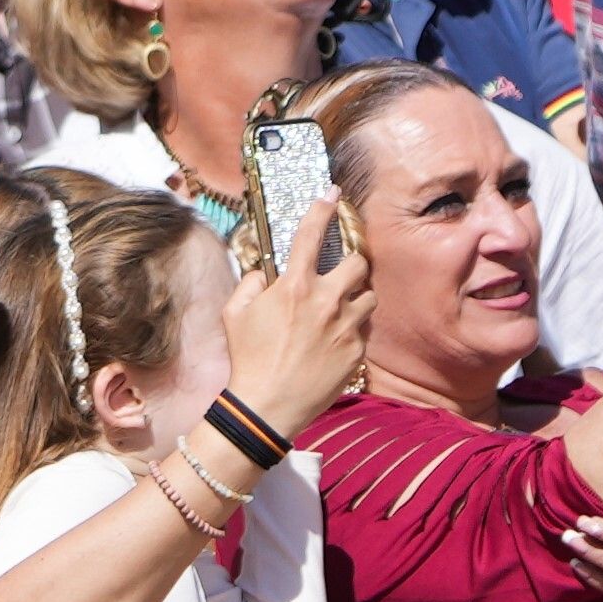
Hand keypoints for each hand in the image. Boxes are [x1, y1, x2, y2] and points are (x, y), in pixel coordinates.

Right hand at [216, 198, 375, 432]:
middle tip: (340, 274)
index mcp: (295, 286)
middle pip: (358, 262)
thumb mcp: (234, 314)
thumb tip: (263, 274)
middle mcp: (326, 301)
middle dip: (352, 264)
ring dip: (357, 298)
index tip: (331, 193)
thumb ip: (249, 283)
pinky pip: (365, 329)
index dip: (323, 208)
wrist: (266, 408)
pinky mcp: (357, 353)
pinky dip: (355, 329)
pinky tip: (337, 340)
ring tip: (341, 310)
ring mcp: (346, 327)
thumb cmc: (247, 359)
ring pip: (369, 296)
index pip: (312, 234)